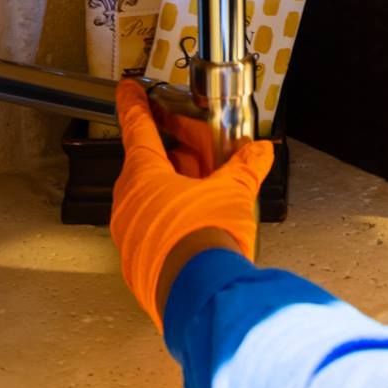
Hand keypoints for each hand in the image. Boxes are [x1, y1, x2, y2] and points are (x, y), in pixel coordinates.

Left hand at [111, 80, 273, 328]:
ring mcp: (130, 236)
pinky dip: (169, 222)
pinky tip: (195, 227)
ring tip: (201, 190)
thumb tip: (259, 152)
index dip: (133, 104)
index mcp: (144, 176)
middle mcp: (129, 204)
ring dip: (170, 190)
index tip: (128, 89)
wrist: (200, 298)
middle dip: (167, 154)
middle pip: (144, 166)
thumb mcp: (234, 192)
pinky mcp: (138, 265)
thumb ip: (246, 167)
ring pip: (147, 200)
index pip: (136, 128)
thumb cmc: (206, 241)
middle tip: (188, 147)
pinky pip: (150, 231)